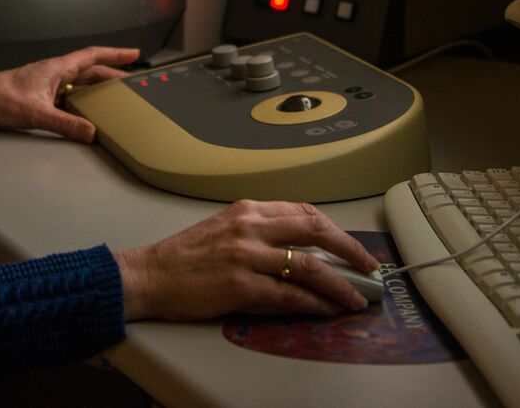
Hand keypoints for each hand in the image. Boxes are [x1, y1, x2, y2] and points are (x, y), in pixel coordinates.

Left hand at [0, 45, 138, 142]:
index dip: (114, 54)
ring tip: (115, 97)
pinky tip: (87, 113)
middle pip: (90, 70)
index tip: (133, 54)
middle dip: (112, 74)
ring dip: (97, 88)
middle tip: (131, 82)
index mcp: (56, 68)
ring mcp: (48, 84)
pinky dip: (82, 102)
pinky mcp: (41, 96)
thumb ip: (65, 124)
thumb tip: (92, 132)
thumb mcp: (36, 113)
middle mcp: (54, 73)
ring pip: (80, 83)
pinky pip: (69, 96)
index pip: (92, 56)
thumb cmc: (0, 98)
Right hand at [114, 200, 378, 320]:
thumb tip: (301, 250)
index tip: (351, 246)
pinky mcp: (240, 285)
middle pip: (315, 231)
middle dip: (349, 250)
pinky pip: (289, 295)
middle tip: (369, 268)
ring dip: (339, 284)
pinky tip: (327, 310)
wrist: (150, 275)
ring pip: (308, 266)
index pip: (303, 212)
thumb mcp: (224, 228)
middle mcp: (250, 226)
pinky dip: (314, 303)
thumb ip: (260, 232)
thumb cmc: (184, 256)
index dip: (334, 230)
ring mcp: (246, 255)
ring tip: (355, 298)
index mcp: (248, 209)